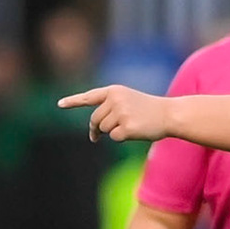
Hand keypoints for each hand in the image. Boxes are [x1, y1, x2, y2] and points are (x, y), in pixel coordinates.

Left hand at [57, 85, 171, 142]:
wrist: (169, 114)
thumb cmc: (148, 110)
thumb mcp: (127, 101)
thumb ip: (109, 109)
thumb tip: (94, 132)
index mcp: (114, 91)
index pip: (89, 97)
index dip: (73, 101)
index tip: (60, 104)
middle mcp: (115, 99)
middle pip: (95, 120)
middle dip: (99, 128)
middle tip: (117, 128)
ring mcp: (120, 113)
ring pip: (104, 130)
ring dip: (115, 131)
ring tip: (132, 123)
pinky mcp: (126, 127)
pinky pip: (114, 137)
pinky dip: (123, 137)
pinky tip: (136, 130)